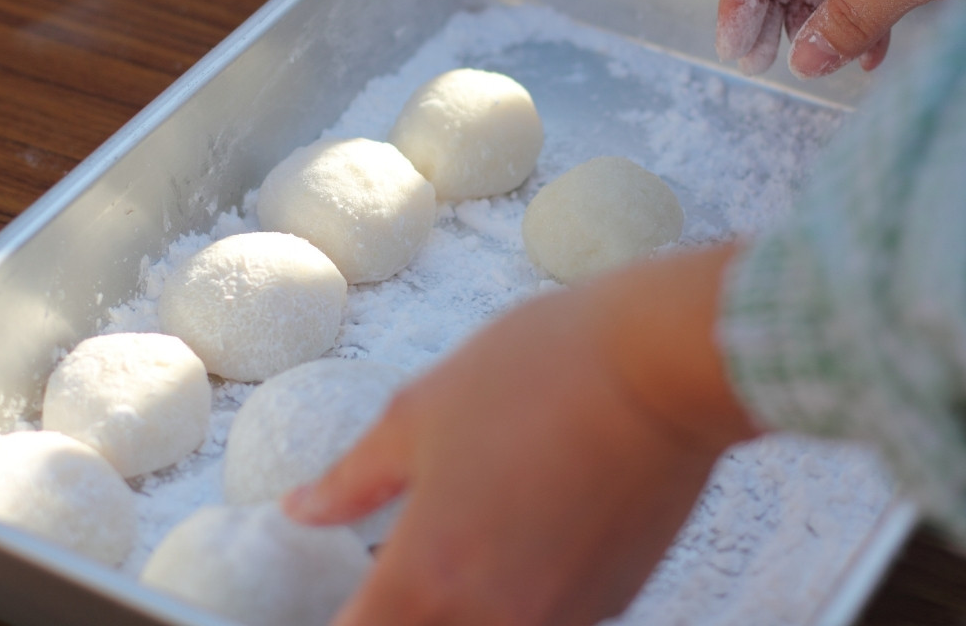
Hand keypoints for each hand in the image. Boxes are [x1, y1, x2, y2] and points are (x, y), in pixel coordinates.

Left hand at [284, 245, 758, 624]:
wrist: (665, 364)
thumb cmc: (536, 371)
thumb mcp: (419, 412)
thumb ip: (353, 479)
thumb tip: (301, 509)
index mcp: (429, 577)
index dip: (343, 621)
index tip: (343, 598)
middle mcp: (494, 620)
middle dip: (399, 614)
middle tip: (397, 567)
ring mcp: (561, 619)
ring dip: (460, 609)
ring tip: (468, 531)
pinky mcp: (612, 601)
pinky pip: (544, 620)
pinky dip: (519, 596)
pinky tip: (525, 527)